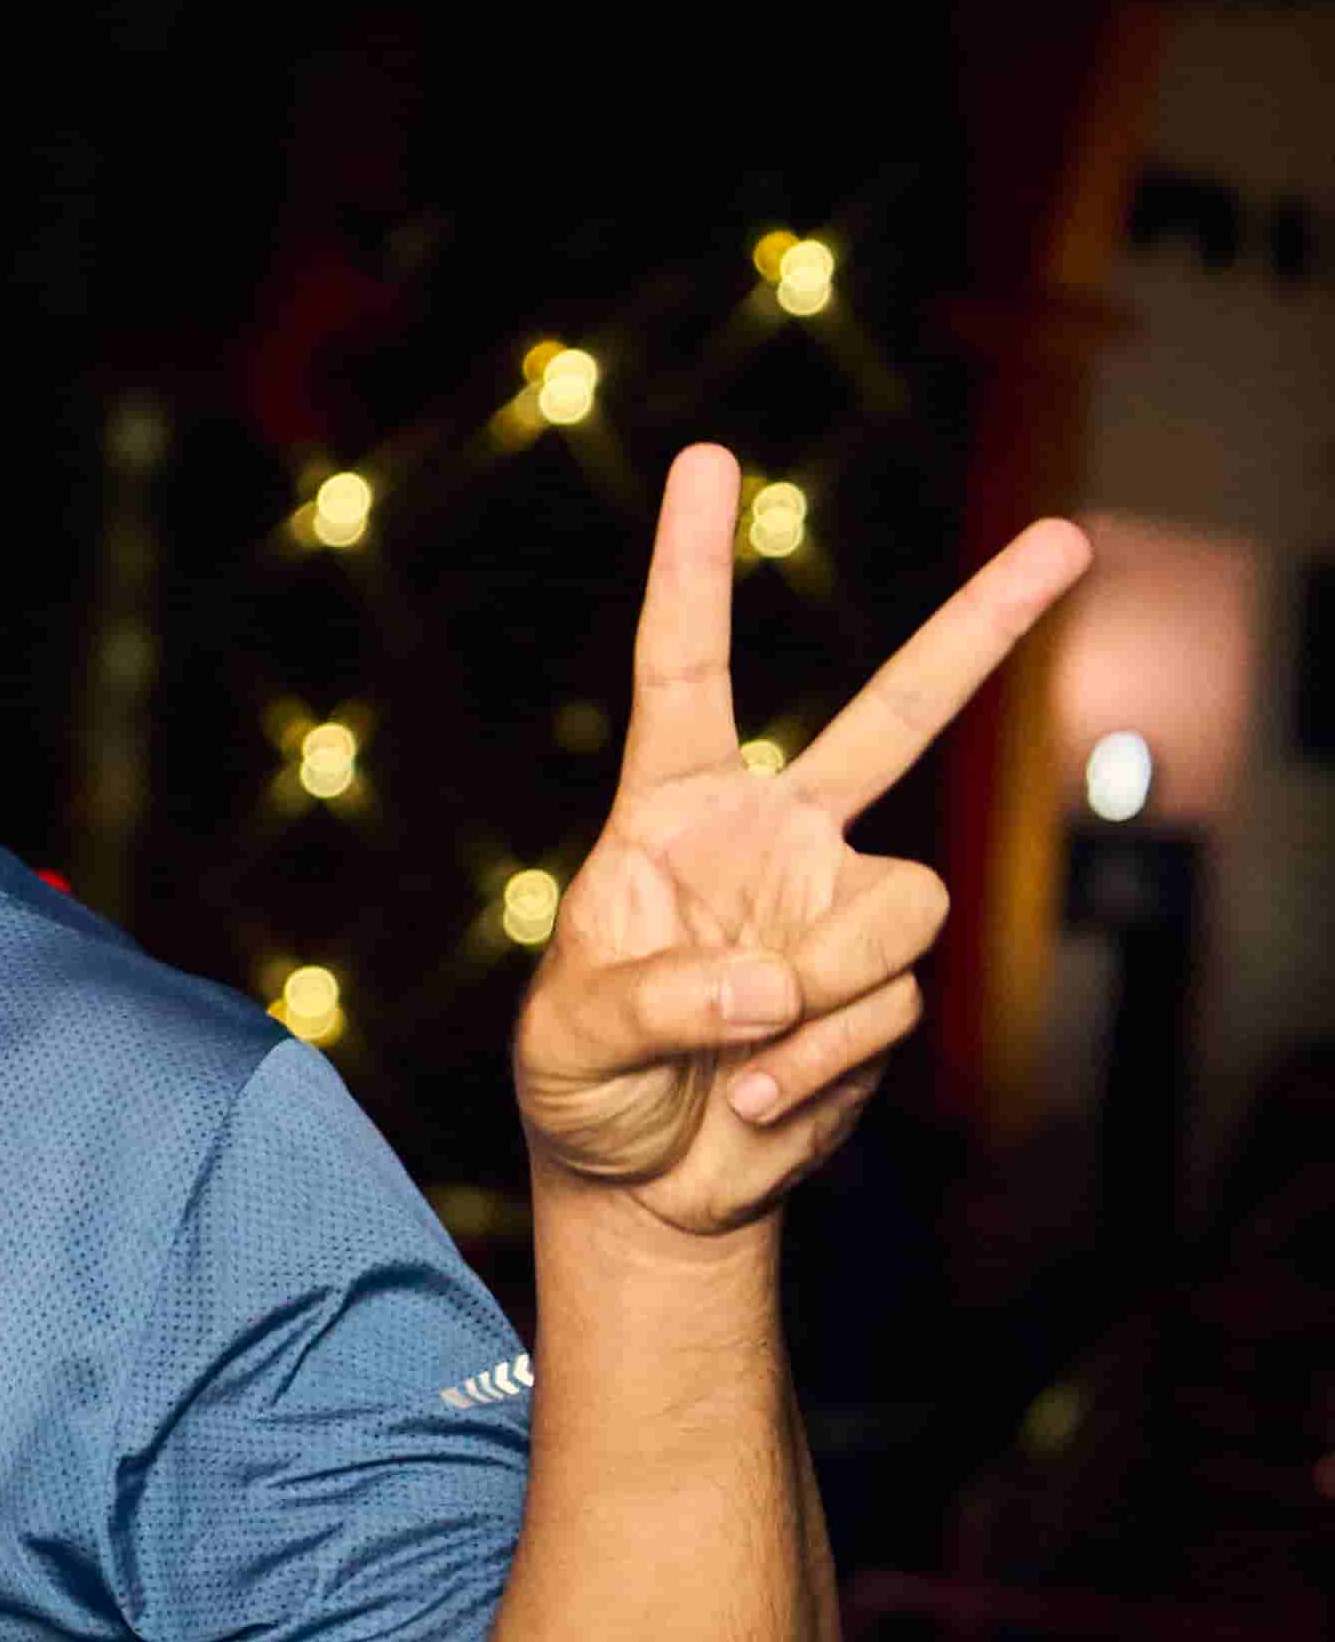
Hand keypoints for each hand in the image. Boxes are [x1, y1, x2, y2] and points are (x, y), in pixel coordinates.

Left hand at [514, 447, 1085, 1237]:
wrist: (648, 1180)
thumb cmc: (584, 1085)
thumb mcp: (570, 1040)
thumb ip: (655, 998)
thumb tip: (767, 986)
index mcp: (673, 811)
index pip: (685, 669)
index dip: (692, 568)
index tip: (706, 461)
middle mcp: (775, 837)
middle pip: (897, 714)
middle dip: (985, 629)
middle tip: (1070, 541)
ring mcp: (838, 911)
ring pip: (903, 909)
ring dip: (826, 990)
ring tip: (743, 1056)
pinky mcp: (879, 989)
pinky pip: (888, 1006)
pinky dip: (820, 1062)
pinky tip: (759, 1097)